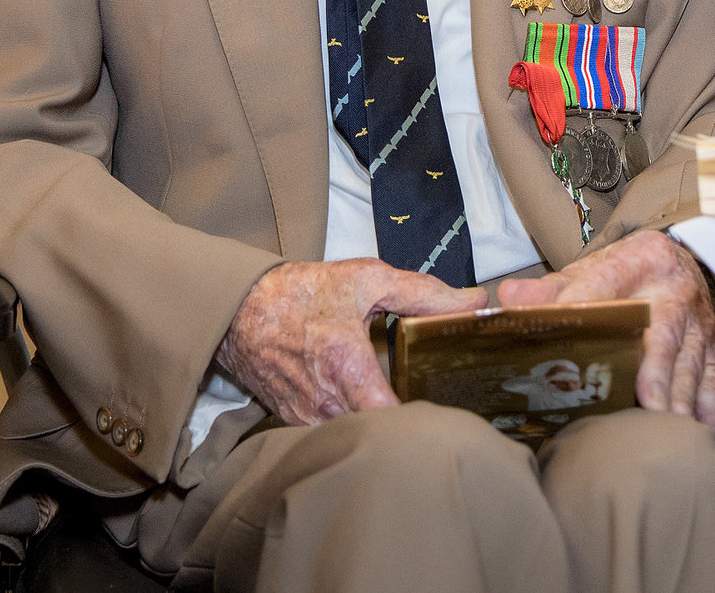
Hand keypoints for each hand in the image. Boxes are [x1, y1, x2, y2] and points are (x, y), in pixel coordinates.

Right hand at [214, 259, 484, 426]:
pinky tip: (367, 398)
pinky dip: (354, 419)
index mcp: (347, 368)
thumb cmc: (302, 293)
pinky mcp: (297, 424)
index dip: (425, 418)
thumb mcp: (367, 279)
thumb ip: (425, 294)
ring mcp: (309, 419)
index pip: (394, 418)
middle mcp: (327, 403)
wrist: (240, 309)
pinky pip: (335, 431)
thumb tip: (474, 302)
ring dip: (380, 421)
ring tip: (402, 399)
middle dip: (409, 421)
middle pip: (382, 432)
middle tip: (434, 399)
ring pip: (358, 434)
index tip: (448, 404)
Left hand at [496, 229, 714, 424]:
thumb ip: (550, 289)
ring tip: (670, 426)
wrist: (679, 261)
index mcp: (637, 261)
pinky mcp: (713, 345)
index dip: (587, 304)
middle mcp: (673, 289)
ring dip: (682, 396)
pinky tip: (703, 430)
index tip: (571, 335)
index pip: (605, 283)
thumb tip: (509, 299)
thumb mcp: (589, 271)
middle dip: (656, 370)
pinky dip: (710, 405)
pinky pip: (714, 377)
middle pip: (663, 332)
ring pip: (691, 361)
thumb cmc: (625, 276)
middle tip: (647, 404)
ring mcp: (697, 320)